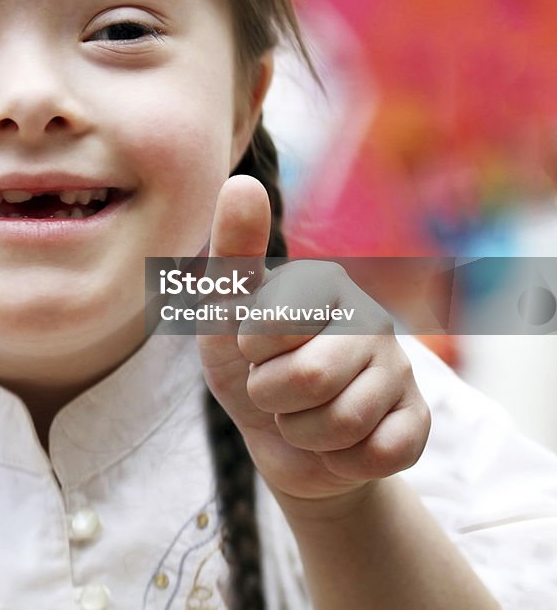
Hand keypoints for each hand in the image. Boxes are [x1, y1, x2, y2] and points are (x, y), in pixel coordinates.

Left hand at [197, 176, 430, 512]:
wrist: (275, 439)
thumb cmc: (246, 364)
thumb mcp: (222, 311)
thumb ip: (233, 250)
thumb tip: (243, 181)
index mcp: (324, 282)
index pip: (273, 324)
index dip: (252, 350)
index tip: (253, 346)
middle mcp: (370, 317)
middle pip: (308, 379)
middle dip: (273, 397)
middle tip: (275, 387)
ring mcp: (400, 370)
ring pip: (342, 423)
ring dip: (303, 432)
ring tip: (301, 414)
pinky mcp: (417, 423)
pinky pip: (378, 454)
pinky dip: (341, 460)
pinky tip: (338, 443)